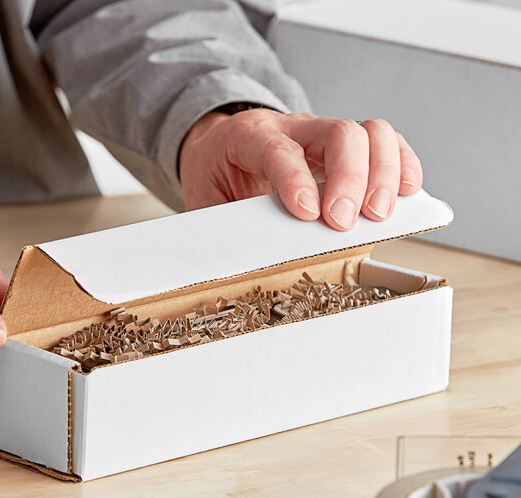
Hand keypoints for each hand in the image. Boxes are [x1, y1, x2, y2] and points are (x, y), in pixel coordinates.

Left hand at [179, 109, 421, 229]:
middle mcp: (292, 128)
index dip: (296, 179)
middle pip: (338, 132)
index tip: (308, 213)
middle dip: (350, 179)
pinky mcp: (345, 149)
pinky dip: (402, 166)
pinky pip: (385, 144)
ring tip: (379, 214)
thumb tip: (237, 257)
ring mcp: (323, 135)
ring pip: (370, 132)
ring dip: (384, 173)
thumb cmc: (215, 176)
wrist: (219, 151)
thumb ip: (221, 223)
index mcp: (248, 136)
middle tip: (345, 221)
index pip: (279, 149)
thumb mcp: (204, 200)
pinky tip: (405, 192)